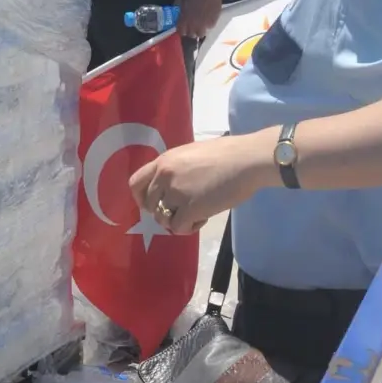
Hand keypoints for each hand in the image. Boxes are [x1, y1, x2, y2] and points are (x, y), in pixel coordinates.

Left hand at [130, 134, 267, 234]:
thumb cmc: (225, 154)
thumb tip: (170, 187)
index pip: (135, 183)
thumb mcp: (190, 155)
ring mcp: (176, 193)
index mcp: (163, 161)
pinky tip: (202, 219)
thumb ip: (175, 170)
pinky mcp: (190, 209)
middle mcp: (164, 177)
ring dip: (177, 220)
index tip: (153, 204)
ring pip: (162, 218)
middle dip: (163, 211)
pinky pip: (177, 228)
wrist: (245, 160)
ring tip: (197, 213)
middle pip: (149, 205)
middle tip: (182, 211)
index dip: (142, 197)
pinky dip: (188, 228)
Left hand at [176, 0, 224, 40]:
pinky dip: (208, 25)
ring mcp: (204, 25)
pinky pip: (209, 28)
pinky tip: (208, 18)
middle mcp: (193, 25)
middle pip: (191, 35)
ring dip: (200, 30)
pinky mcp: (213, 23)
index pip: (181, 32)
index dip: (182, 30)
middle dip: (191, 32)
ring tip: (201, 25)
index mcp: (184, 19)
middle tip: (192, 26)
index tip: (183, 28)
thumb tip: (177, 13)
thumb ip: (179, 9)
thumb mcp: (182, 0)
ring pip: (201, 34)